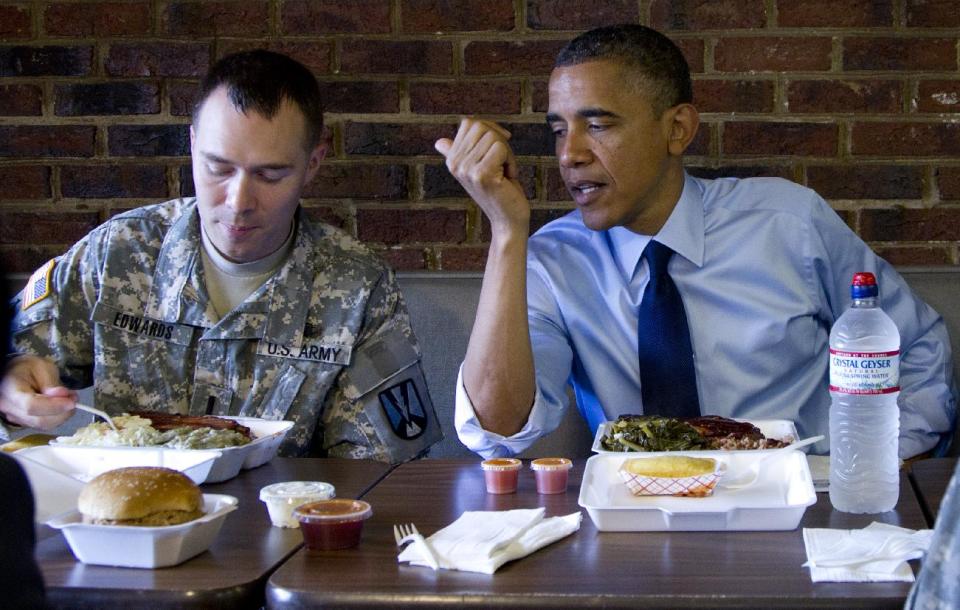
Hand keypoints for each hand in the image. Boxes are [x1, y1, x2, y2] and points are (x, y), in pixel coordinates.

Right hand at [0, 355, 75, 428]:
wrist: (14, 374)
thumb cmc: (28, 368)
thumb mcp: (42, 367)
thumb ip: (51, 382)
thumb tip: (62, 396)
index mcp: (11, 391)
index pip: (31, 406)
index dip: (54, 406)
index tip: (71, 402)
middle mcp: (10, 409)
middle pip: (39, 420)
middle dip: (63, 412)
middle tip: (74, 398)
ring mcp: (16, 418)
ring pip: (44, 425)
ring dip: (62, 415)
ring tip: (69, 399)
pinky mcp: (24, 422)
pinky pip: (44, 425)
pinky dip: (57, 417)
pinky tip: (61, 405)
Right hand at [435, 118, 529, 236]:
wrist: (507, 220)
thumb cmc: (498, 191)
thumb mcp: (477, 167)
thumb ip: (460, 152)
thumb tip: (439, 142)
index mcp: (451, 160)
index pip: (470, 122)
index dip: (490, 132)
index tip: (495, 155)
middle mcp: (454, 164)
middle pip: (482, 127)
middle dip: (500, 142)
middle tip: (502, 165)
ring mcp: (466, 169)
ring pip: (494, 137)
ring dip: (507, 154)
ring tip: (504, 173)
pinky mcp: (481, 174)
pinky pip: (502, 148)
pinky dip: (512, 162)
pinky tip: (507, 179)